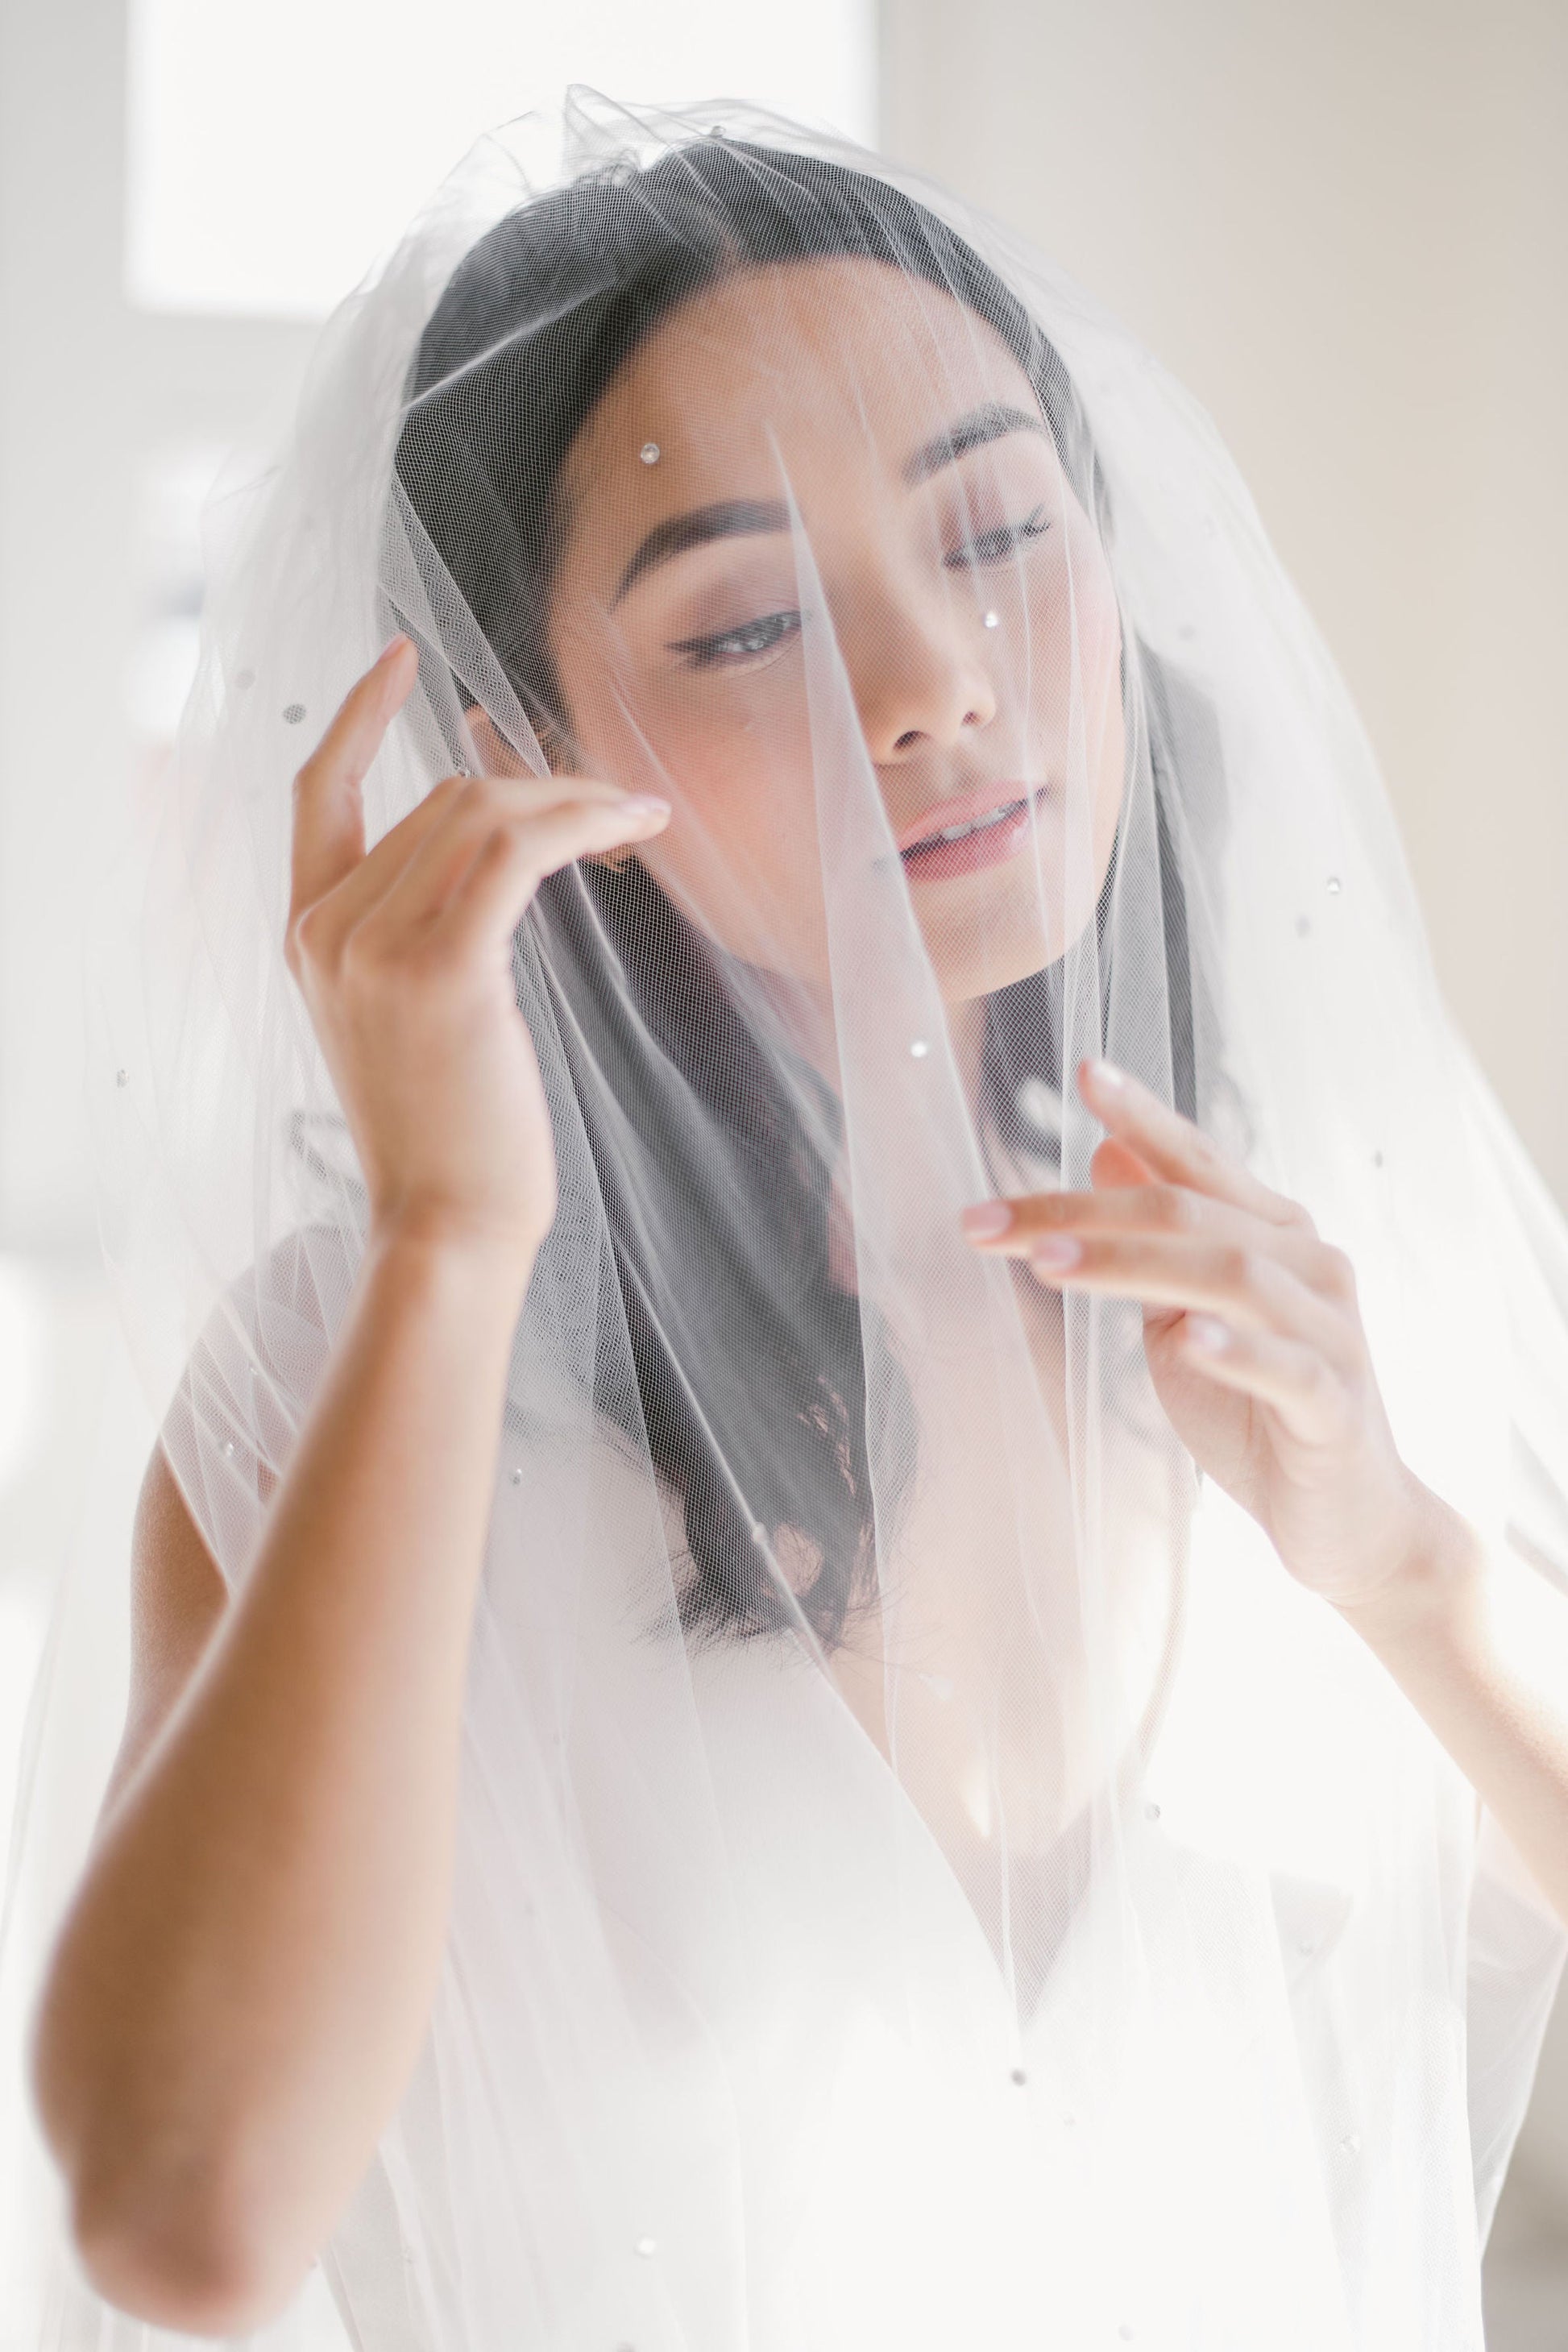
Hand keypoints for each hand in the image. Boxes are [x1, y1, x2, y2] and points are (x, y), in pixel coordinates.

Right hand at [286, 638, 670, 1284]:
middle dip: (538, 787)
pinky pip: (518, 848)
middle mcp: (327, 930)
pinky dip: (583, 821)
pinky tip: (632, 824)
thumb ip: (415, 936)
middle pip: (439, 798)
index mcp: (307, 936)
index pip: (316, 791)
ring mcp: (376, 947)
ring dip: (574, 800)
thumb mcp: (405, 1020)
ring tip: (636, 818)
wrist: (444, 1224)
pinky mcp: (444, 967)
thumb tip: (488, 859)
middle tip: (616, 808)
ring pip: (482, 812)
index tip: (403, 660)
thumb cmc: (448, 1135)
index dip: (356, 715)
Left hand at [961, 1056, 1452, 1619]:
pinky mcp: (1336, 1404)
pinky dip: (1238, 1348)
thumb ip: (1155, 1243)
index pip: (1197, 1161)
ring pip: (1231, 1273)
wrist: (1348, 1519)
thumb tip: (1103, 1154)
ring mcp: (1330, 1332)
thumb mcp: (1185, 1317)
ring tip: (1046, 1266)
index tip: (1083, 1073)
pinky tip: (1190, 1337)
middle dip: (1078, 1211)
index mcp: (1273, 1234)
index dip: (1144, 1114)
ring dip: (1130, 1264)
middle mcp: (1310, 1264)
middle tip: (985, 1219)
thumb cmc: (1258, 1413)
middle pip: (1187, 1212)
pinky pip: (1288, 1365)